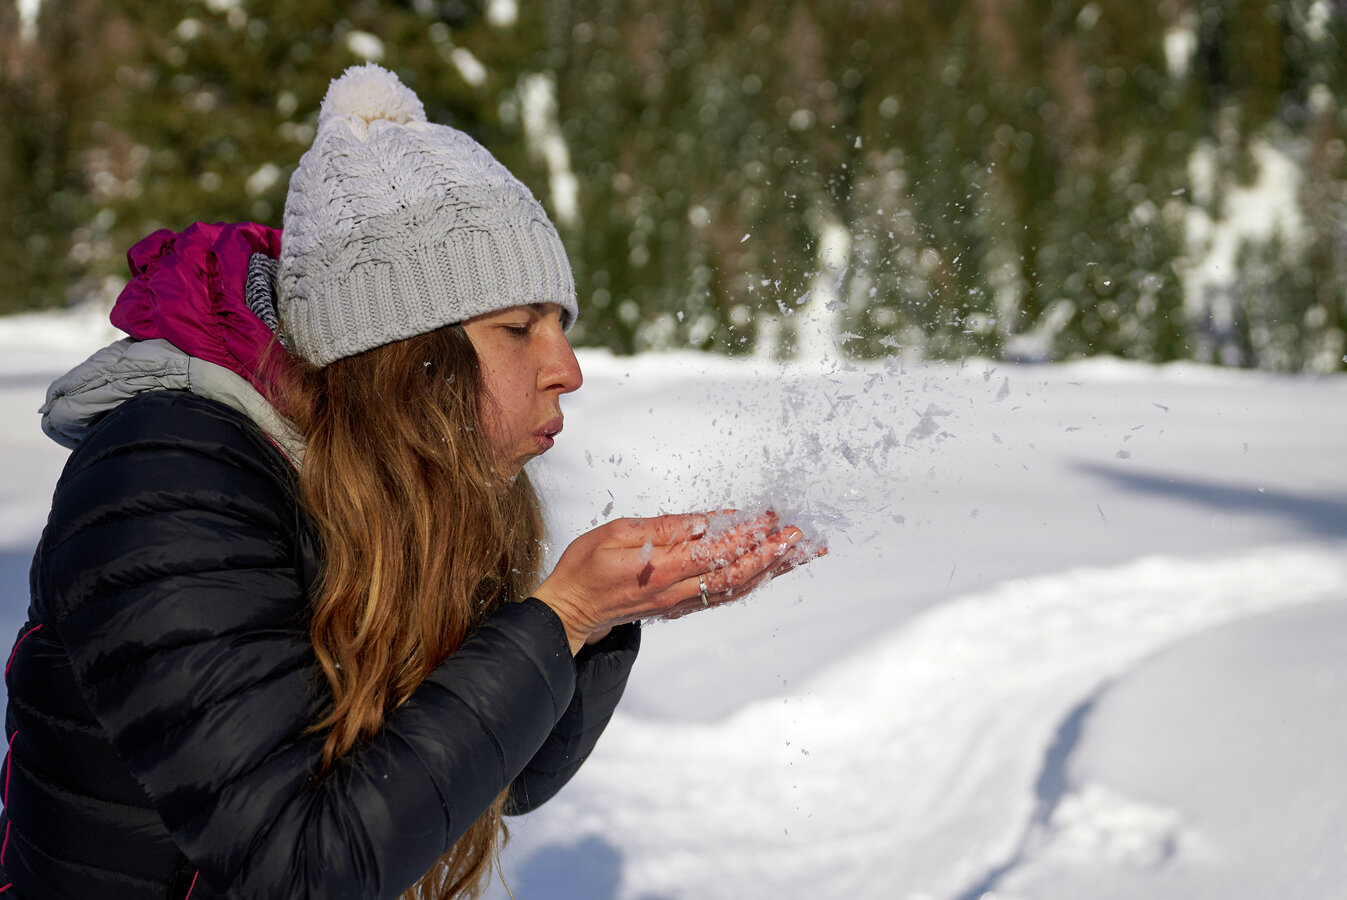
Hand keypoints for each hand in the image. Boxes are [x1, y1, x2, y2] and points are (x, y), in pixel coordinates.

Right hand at [532, 511, 825, 653]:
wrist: (570, 612)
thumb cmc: (585, 567)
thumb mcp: (616, 533)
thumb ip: (663, 529)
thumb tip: (705, 522)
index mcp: (661, 569)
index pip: (716, 551)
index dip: (747, 534)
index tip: (770, 517)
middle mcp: (677, 591)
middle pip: (736, 575)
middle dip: (771, 554)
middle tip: (799, 534)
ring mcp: (680, 603)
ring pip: (735, 588)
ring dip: (769, 569)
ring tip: (798, 552)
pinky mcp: (679, 607)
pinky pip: (722, 595)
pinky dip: (749, 581)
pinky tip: (766, 569)